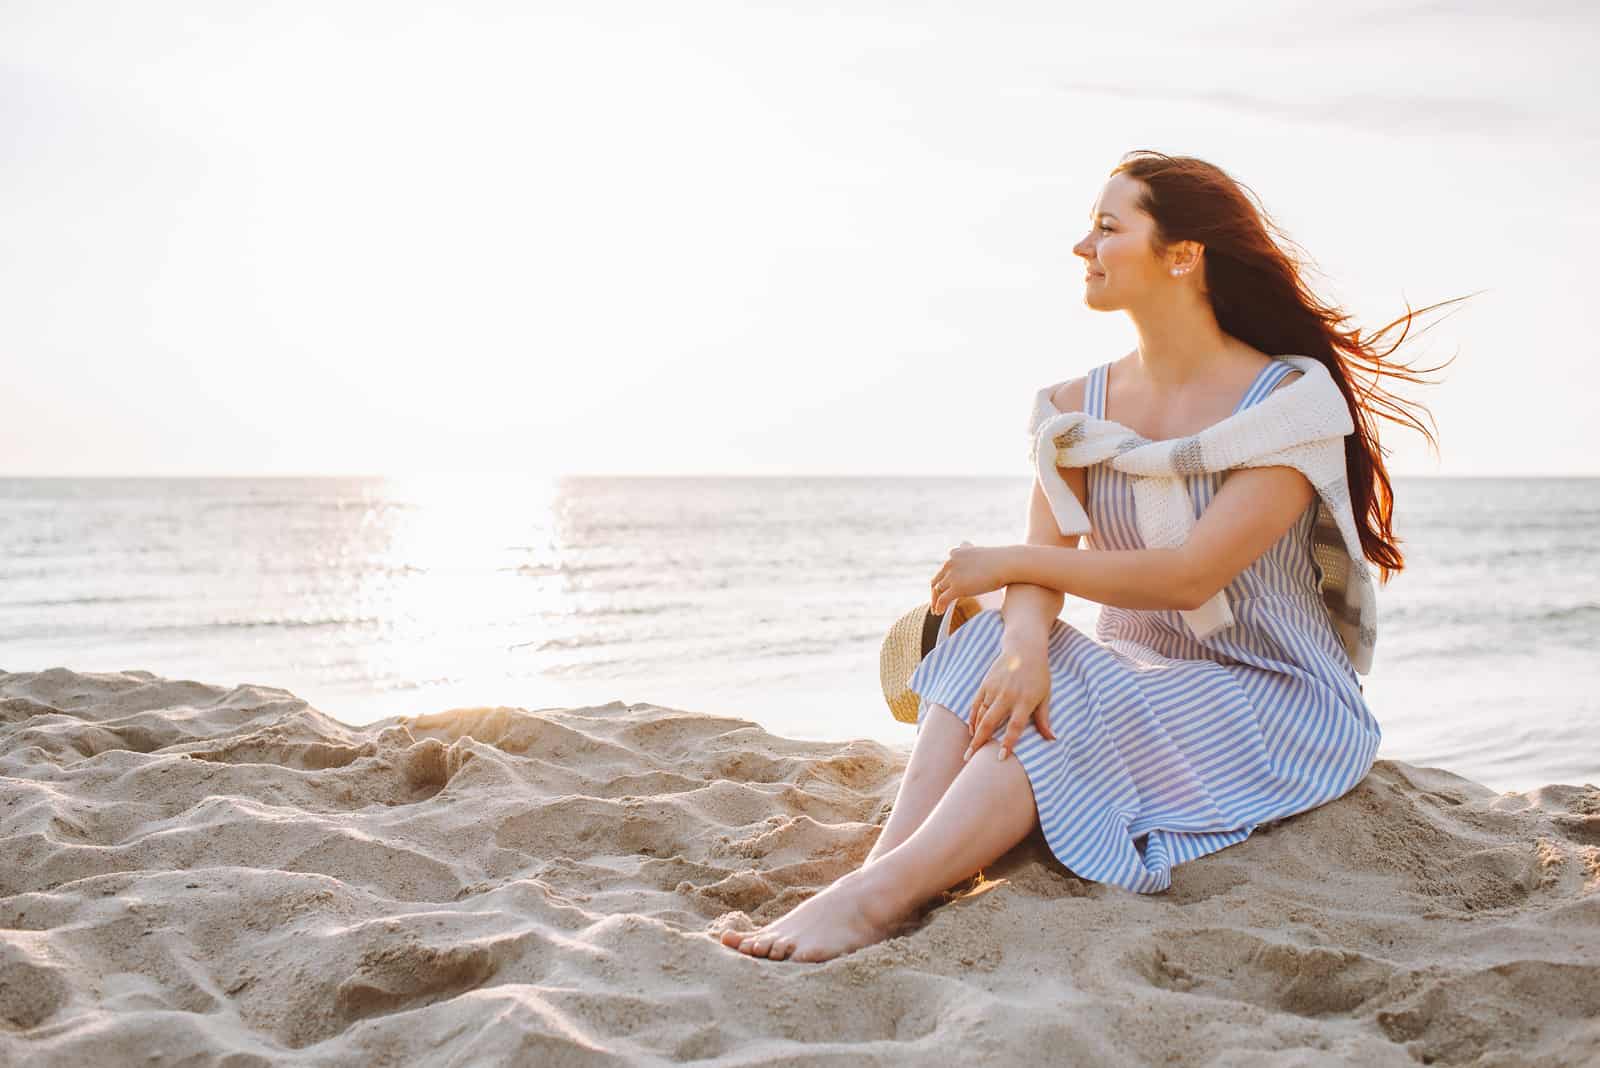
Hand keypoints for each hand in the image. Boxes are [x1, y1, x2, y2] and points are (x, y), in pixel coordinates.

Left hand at [930, 541, 1011, 615]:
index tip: (943, 590)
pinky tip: (940, 613)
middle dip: (935, 593)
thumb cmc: (1003, 562)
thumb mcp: (985, 557)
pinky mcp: (956, 587)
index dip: (942, 582)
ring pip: (937, 590)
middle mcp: (950, 562)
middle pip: (936, 580)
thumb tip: (980, 571)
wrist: (1007, 563)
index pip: (944, 569)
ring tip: (937, 611)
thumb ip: (976, 562)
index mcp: (956, 553)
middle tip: (936, 603)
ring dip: (935, 602)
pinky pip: (942, 599)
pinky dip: (939, 606)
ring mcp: (952, 574)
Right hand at [963, 638, 1056, 761]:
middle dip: (979, 742)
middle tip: (969, 758)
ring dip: (974, 733)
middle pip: (990, 722)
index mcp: (1025, 700)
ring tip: (969, 750)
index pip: (1014, 726)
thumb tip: (1052, 739)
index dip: (1007, 742)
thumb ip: (1044, 719)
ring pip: (981, 715)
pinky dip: (972, 718)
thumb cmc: (1038, 674)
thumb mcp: (1045, 695)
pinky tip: (972, 731)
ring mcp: (994, 689)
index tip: (1000, 757)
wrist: (1024, 648)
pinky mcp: (986, 684)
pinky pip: (976, 704)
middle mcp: (1007, 696)